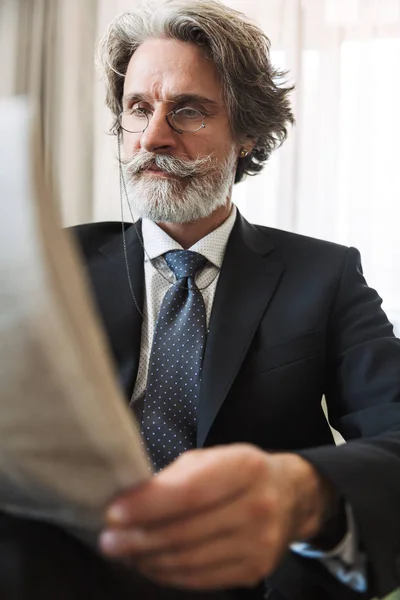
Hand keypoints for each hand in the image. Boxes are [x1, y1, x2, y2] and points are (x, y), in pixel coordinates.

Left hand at [99, 444, 332, 590]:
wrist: (290, 495)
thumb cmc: (240, 471)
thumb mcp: (212, 458)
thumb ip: (174, 478)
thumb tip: (130, 501)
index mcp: (245, 467)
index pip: (189, 492)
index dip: (148, 506)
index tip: (114, 513)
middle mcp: (257, 507)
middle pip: (185, 532)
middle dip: (139, 539)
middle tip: (108, 541)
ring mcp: (259, 544)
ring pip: (189, 561)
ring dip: (149, 560)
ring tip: (125, 553)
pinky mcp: (255, 571)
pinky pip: (201, 579)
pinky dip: (169, 574)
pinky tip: (150, 564)